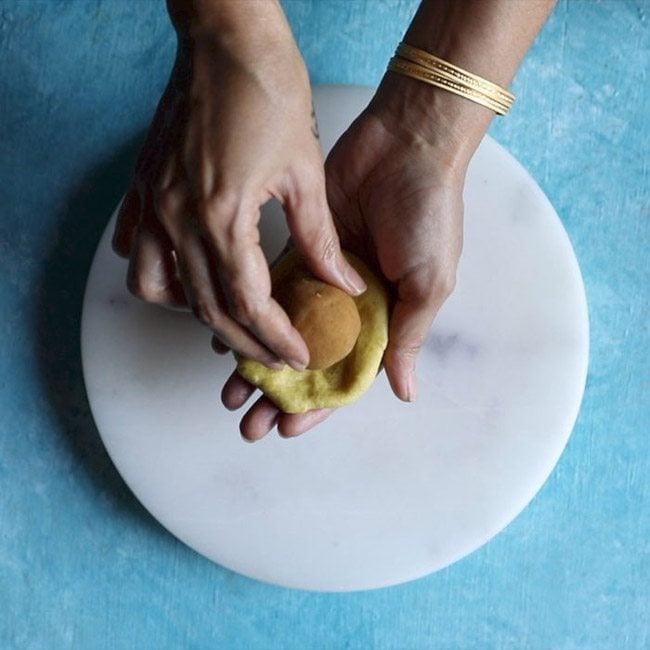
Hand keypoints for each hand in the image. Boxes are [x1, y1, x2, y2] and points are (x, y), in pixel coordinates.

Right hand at [112, 17, 364, 369]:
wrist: (226, 35)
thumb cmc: (268, 90)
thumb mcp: (306, 171)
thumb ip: (319, 238)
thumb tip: (341, 283)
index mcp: (224, 216)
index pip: (249, 304)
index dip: (277, 337)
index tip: (299, 355)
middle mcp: (179, 217)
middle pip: (206, 308)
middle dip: (245, 340)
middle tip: (274, 354)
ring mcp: (154, 202)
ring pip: (159, 289)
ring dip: (195, 312)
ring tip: (233, 316)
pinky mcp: (145, 187)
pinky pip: (137, 251)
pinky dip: (161, 275)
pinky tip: (190, 276)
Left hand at [224, 81, 467, 440]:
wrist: (407, 145)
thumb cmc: (429, 215)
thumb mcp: (430, 283)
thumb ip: (408, 336)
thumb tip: (402, 392)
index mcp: (382, 318)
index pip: (345, 374)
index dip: (318, 404)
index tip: (287, 427)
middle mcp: (348, 304)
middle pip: (307, 359)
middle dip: (278, 392)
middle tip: (247, 421)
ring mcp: (321, 276)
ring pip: (282, 329)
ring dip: (258, 359)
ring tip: (230, 389)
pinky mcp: (298, 246)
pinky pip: (269, 285)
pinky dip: (249, 311)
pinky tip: (224, 336)